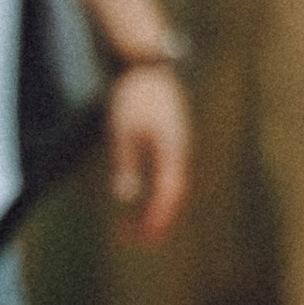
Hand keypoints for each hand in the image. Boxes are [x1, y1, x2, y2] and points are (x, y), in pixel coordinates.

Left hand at [105, 63, 190, 243]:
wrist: (148, 65)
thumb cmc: (135, 95)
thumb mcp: (123, 129)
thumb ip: (126, 162)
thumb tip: (126, 196)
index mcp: (172, 151)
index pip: (168, 195)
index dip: (155, 219)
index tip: (138, 237)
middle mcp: (180, 153)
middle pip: (173, 198)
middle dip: (154, 222)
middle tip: (130, 239)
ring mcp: (178, 148)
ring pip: (171, 189)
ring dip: (155, 211)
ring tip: (132, 227)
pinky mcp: (171, 143)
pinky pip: (168, 178)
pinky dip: (156, 196)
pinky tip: (142, 201)